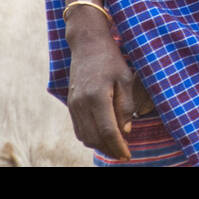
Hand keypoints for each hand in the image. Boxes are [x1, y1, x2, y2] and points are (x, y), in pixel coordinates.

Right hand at [65, 11, 141, 159]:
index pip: (108, 131)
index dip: (118, 146)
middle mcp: (82, 103)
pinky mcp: (70, 104)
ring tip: (115, 147)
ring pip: (85, 136)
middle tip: (124, 153)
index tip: (128, 155)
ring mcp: (73, 104)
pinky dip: (90, 137)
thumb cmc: (110, 58)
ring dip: (100, 145)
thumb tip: (125, 131)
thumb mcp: (125, 78)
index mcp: (97, 96)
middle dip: (110, 149)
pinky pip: (78, 129)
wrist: (87, 43)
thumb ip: (126, 106)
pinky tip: (103, 137)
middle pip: (95, 138)